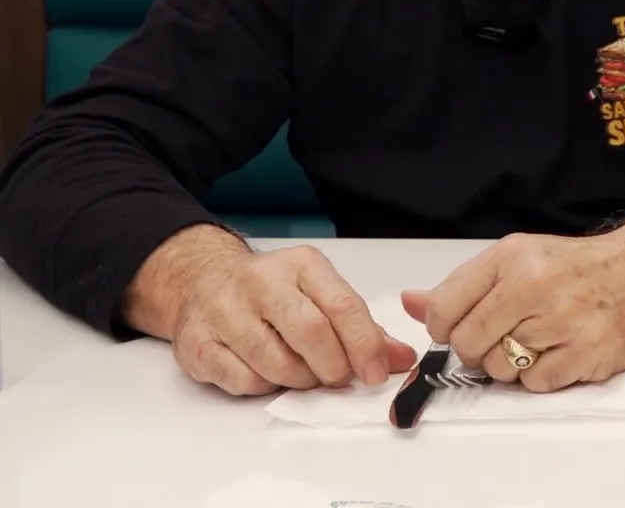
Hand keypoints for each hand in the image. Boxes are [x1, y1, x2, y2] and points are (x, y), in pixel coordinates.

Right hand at [170, 245, 415, 395]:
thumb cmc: (271, 290)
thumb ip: (362, 326)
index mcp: (301, 265)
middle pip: (311, 333)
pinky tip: (268, 373)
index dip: (366, 345)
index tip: (378, 372)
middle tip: (339, 378)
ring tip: (304, 373)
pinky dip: (265, 387)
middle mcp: (260, 282)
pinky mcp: (198, 343)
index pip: (343, 306)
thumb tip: (399, 358)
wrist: (202, 280)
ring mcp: (224, 312)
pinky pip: (243, 380)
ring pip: (276, 363)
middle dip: (333, 367)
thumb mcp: (319, 291)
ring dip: (300, 381)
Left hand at [402, 231, 624, 393]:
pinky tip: (562, 351)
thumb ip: (464, 285)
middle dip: (478, 351)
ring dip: (513, 365)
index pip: (442, 308)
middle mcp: (534, 283)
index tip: (462, 329)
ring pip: (500, 368)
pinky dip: (543, 376)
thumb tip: (409, 302)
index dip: (443, 329)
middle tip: (504, 339)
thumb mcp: (520, 259)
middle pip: (467, 344)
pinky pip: (536, 384)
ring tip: (540, 342)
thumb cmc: (582, 268)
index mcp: (511, 256)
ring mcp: (562, 319)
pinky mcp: (586, 351)